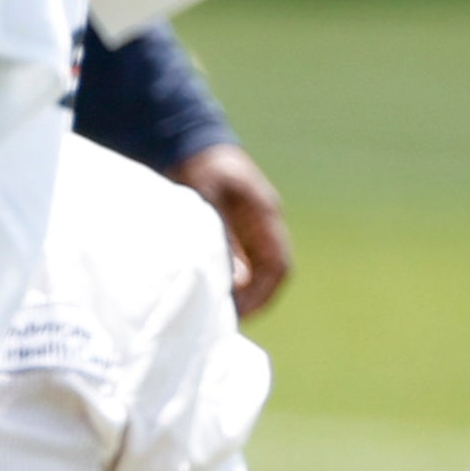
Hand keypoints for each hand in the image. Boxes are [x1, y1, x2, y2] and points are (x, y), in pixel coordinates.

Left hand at [164, 140, 291, 316]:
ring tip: (217, 316)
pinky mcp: (238, 232)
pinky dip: (233, 284)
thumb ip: (220, 236)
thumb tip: (233, 282)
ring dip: (243, 295)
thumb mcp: (206, 199)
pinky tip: (212, 297)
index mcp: (264, 217)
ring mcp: (253, 229)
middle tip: (225, 323)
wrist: (191, 146)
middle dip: (254, 301)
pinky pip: (244, 265)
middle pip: (272, 274)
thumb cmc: (198, 168)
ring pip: (259, 272)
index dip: (263, 294)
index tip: (240, 315)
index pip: (278, 266)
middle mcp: (264, 225)